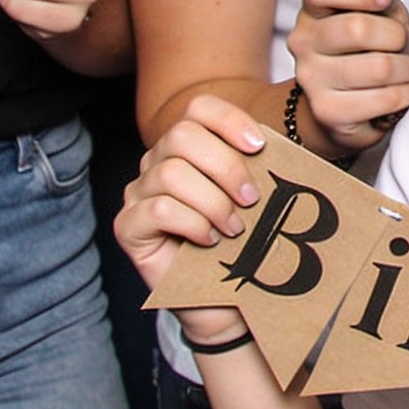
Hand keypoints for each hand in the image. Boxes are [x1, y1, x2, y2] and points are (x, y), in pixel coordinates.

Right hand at [114, 91, 267, 346]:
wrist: (226, 300)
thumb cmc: (243, 244)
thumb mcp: (258, 198)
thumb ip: (261, 167)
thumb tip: (281, 146)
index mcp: (189, 146)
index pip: (200, 109)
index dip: (230, 121)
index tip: (259, 147)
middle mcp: (157, 162)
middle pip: (183, 135)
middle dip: (226, 165)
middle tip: (252, 199)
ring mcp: (138, 192)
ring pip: (171, 174)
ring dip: (213, 201)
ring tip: (235, 228)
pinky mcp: (128, 226)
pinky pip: (158, 210)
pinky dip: (193, 223)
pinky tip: (211, 240)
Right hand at [286, 0, 408, 156]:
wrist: (348, 110)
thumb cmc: (368, 54)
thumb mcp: (380, 16)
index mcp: (313, 12)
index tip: (382, 0)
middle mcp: (304, 43)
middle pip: (357, 28)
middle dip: (396, 37)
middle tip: (400, 46)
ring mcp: (311, 79)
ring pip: (379, 67)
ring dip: (406, 69)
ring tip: (402, 71)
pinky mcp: (328, 112)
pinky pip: (384, 99)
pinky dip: (404, 94)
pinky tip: (398, 92)